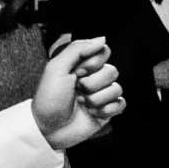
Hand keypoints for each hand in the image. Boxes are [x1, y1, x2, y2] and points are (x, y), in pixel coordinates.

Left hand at [33, 35, 124, 150]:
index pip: (103, 52)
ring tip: (82, 104)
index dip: (93, 62)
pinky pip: (121, 104)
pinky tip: (93, 113)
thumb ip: (77, 49)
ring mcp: (101, 95)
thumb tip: (102, 39)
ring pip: (117, 88)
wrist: (47, 129)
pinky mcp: (107, 111)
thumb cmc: (48, 99)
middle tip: (77, 90)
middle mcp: (93, 78)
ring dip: (97, 98)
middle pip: (112, 70)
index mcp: (81, 65)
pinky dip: (107, 109)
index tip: (77, 72)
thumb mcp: (56, 68)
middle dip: (93, 83)